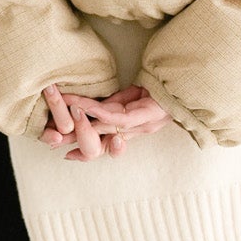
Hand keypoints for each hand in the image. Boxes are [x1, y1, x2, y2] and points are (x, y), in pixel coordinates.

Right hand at [40, 83, 169, 159]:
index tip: (64, 155)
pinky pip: (114, 116)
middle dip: (73, 138)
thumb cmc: (162, 89)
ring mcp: (139, 126)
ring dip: (79, 120)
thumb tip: (94, 104)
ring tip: (61, 110)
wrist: (189, 84)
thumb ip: (115, 102)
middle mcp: (133, 132)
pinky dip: (94, 111)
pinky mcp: (144, 116)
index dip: (83, 152)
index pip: (102, 146)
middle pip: (98, 143)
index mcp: (130, 129)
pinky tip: (80, 105)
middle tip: (50, 135)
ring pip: (101, 129)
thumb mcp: (133, 95)